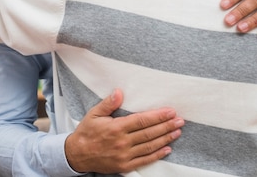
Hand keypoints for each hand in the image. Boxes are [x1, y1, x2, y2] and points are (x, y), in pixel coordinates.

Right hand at [64, 89, 183, 173]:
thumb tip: (119, 92)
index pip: (142, 120)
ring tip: (177, 132)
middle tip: (179, 120)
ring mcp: (125, 155)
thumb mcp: (94, 114)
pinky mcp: (125, 165)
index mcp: (116, 128)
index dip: (158, 116)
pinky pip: (145, 160)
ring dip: (166, 139)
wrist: (77, 155)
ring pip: (150, 146)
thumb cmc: (86, 132)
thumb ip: (108, 103)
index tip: (170, 111)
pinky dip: (157, 154)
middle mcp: (122, 142)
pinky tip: (167, 149)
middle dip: (166, 126)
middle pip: (149, 133)